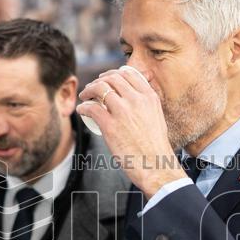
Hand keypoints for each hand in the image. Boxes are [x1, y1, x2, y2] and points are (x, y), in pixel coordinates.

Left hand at [76, 67, 183, 197]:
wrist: (155, 165)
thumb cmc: (155, 147)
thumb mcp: (157, 117)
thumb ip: (147, 104)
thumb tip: (134, 97)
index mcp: (149, 97)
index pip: (128, 74)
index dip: (114, 74)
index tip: (106, 79)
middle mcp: (136, 100)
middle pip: (112, 79)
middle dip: (99, 80)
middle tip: (92, 87)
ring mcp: (123, 111)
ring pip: (99, 88)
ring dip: (88, 90)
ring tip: (84, 96)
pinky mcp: (110, 125)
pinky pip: (91, 108)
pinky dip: (83, 107)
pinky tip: (82, 110)